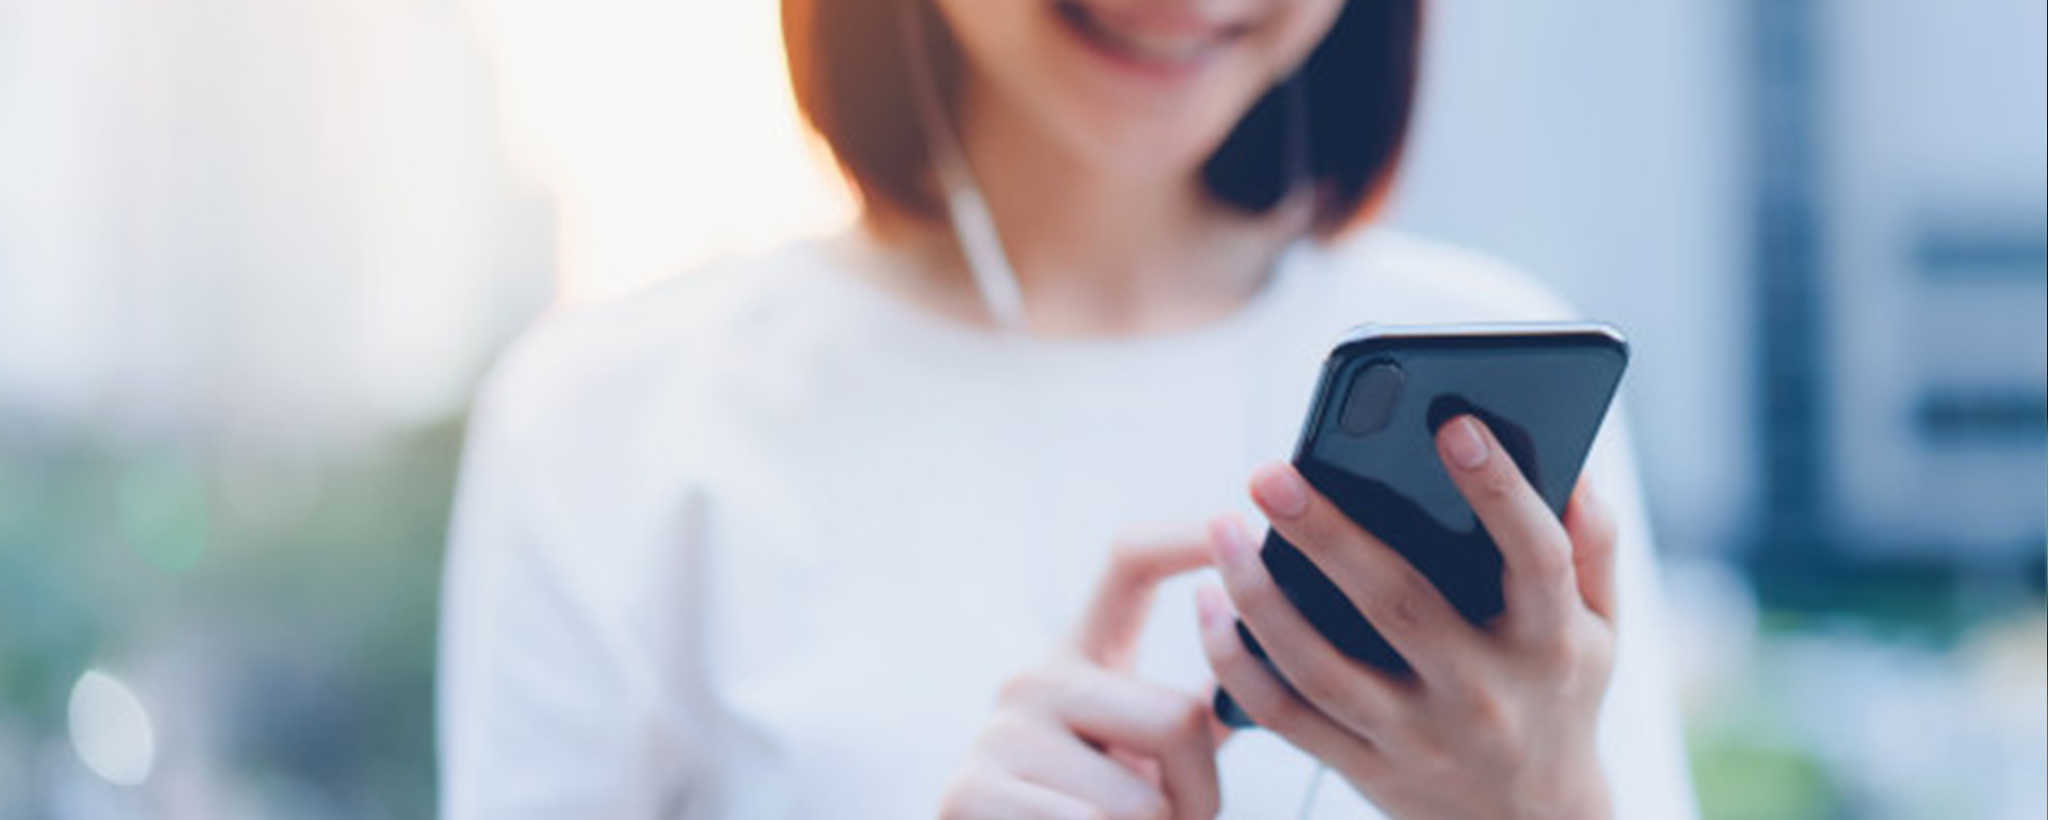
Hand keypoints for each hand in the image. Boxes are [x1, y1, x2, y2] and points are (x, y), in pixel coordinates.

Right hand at [940, 530, 1224, 819]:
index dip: (1183, 535)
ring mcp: (997, 735)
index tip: (1232, 514)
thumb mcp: (1147, 762)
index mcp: (1082, 657)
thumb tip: (1263, 667)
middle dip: (1203, 795)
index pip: (1127, 564)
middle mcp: (1034, 679)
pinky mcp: (967, 792)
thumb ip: (1189, 718)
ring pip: (1144, 798)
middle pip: (1176, 716)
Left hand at [1197, 415, 1619, 819]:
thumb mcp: (1601, 628)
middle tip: (1271, 474)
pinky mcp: (1365, 769)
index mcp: (1550, 643)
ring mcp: (1418, 738)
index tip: (1454, 423)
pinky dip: (1237, 664)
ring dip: (1260, 598)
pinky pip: (1287, 716)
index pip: (1534, 558)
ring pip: (1323, 668)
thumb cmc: (1559, 696)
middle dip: (1329, 536)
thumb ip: (1590, 543)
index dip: (1499, 491)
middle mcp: (1482, 693)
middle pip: (1399, 606)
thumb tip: (1575, 461)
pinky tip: (1206, 607)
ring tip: (1221, 529)